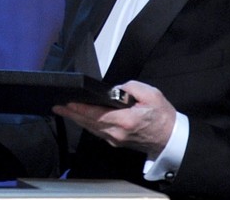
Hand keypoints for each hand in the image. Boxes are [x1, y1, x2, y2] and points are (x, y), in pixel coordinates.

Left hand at [51, 81, 175, 158]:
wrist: (171, 138)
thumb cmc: (162, 115)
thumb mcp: (150, 94)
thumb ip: (130, 88)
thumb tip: (113, 90)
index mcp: (125, 120)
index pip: (97, 114)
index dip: (80, 108)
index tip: (67, 103)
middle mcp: (117, 133)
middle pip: (89, 123)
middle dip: (72, 114)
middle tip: (57, 107)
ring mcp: (116, 140)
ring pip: (91, 129)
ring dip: (77, 119)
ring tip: (64, 110)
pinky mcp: (116, 142)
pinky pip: (97, 132)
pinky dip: (86, 124)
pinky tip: (80, 117)